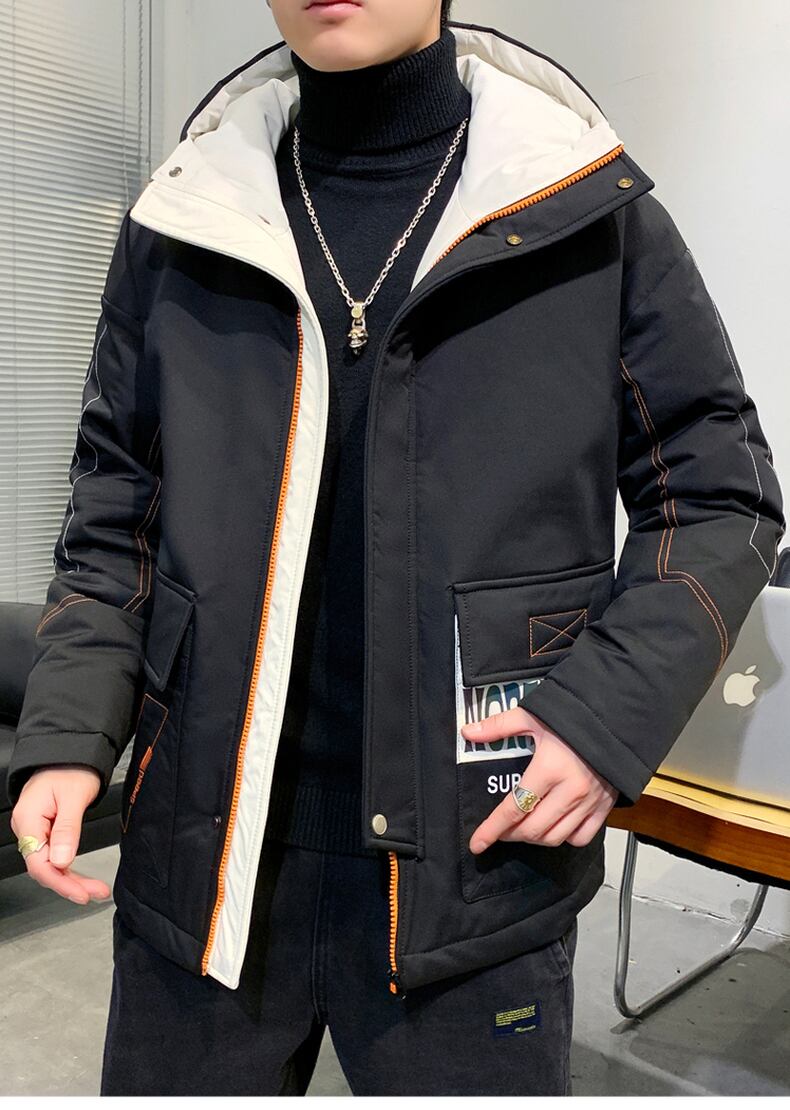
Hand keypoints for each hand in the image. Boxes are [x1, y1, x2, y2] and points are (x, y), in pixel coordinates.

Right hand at [9, 767, 111, 903]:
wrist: (70, 753)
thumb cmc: (70, 768)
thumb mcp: (74, 796)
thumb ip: (67, 830)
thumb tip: (61, 862)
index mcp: (28, 819)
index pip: (39, 863)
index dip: (60, 882)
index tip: (81, 893)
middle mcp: (27, 827)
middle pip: (44, 867)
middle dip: (69, 884)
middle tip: (95, 893)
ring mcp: (35, 830)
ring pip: (49, 864)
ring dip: (71, 879)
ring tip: (94, 889)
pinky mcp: (45, 831)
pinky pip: (54, 855)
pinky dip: (68, 868)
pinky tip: (81, 878)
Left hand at [462, 705, 617, 852]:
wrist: (615, 717)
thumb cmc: (573, 716)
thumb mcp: (532, 715)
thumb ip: (498, 726)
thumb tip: (468, 732)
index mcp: (548, 769)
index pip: (513, 809)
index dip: (492, 830)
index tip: (477, 843)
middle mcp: (569, 791)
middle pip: (532, 829)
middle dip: (510, 834)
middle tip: (500, 830)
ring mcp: (589, 801)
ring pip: (555, 837)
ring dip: (534, 839)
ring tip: (522, 829)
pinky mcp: (604, 806)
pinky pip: (582, 837)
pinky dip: (564, 838)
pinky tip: (553, 828)